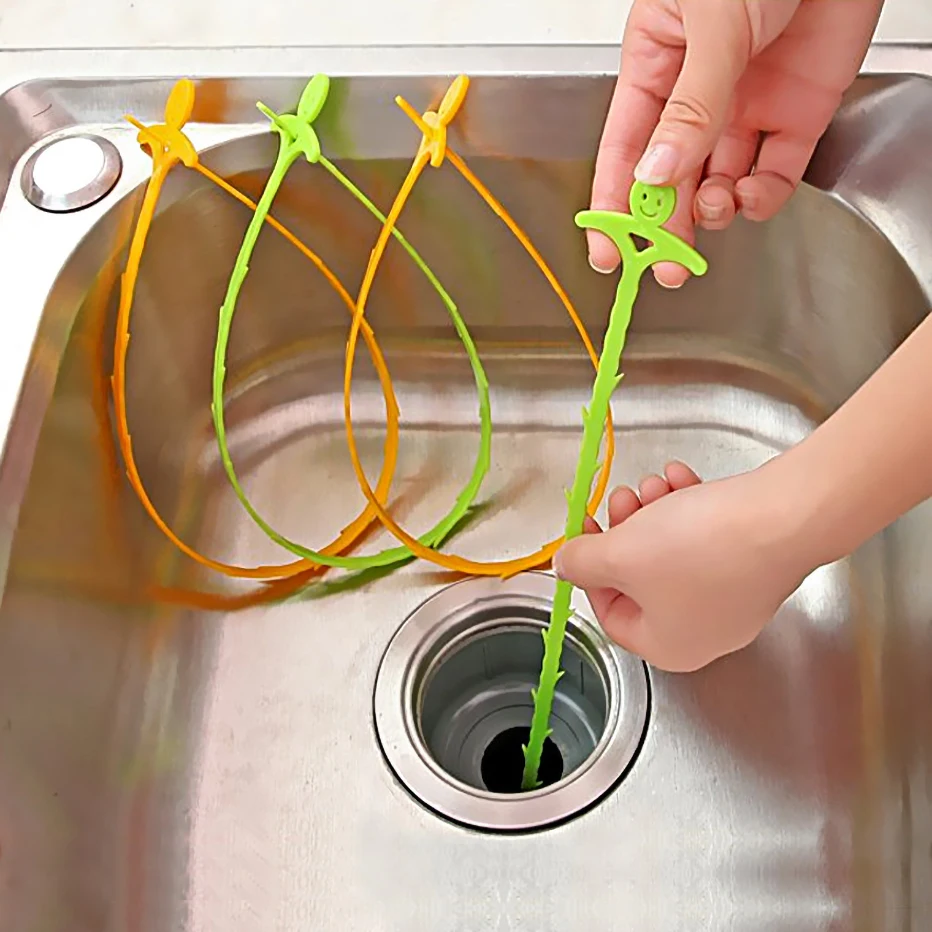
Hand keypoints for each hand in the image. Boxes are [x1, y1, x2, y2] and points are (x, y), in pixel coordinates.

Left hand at [552, 461, 814, 671]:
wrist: (784, 515)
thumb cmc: (699, 546)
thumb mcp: (619, 554)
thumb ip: (582, 562)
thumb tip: (563, 565)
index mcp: (669, 647)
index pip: (610, 616)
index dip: (591, 571)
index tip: (585, 533)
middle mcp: (705, 632)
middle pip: (643, 580)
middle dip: (626, 531)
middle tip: (622, 498)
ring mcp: (736, 599)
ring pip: (675, 554)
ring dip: (657, 512)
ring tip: (654, 483)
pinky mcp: (757, 564)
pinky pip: (709, 541)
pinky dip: (690, 509)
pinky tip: (683, 478)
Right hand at [589, 0, 882, 285]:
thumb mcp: (711, 24)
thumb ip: (690, 105)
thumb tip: (658, 172)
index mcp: (658, 64)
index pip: (624, 148)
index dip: (613, 204)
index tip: (607, 248)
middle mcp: (698, 93)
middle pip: (672, 177)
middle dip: (668, 224)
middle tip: (668, 262)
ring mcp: (747, 105)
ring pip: (720, 181)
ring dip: (714, 210)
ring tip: (714, 211)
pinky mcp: (797, 111)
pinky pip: (775, 170)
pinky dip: (764, 195)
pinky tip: (754, 194)